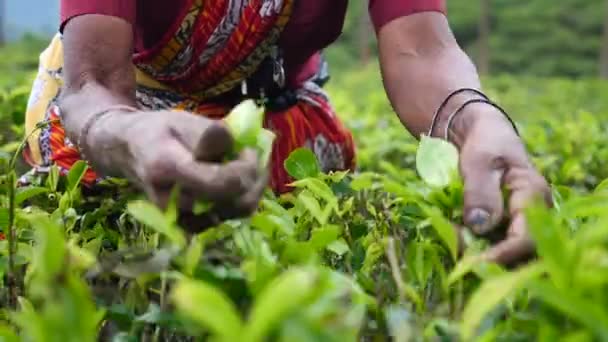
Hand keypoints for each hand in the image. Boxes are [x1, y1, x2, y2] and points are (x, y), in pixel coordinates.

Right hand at [87, 110, 266, 229]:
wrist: (130, 152)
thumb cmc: (159, 132)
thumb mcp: (182, 120)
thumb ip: (210, 133)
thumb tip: (235, 143)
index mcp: (167, 168)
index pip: (218, 182)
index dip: (244, 168)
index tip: (248, 150)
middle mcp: (172, 200)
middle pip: (233, 204)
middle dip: (254, 180)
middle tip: (253, 157)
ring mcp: (181, 217)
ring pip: (236, 213)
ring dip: (252, 189)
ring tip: (250, 166)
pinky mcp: (189, 223)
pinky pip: (226, 217)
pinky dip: (241, 199)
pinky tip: (240, 180)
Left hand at [451, 104, 551, 265]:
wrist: (480, 133)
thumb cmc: (483, 142)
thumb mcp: (478, 162)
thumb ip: (479, 191)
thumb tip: (479, 226)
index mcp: (533, 195)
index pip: (528, 236)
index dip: (504, 254)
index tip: (475, 262)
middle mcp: (533, 213)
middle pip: (519, 252)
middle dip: (488, 257)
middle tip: (457, 253)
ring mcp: (518, 221)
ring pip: (504, 251)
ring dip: (477, 252)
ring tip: (451, 239)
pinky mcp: (502, 225)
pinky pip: (491, 243)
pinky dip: (471, 244)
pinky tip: (452, 234)